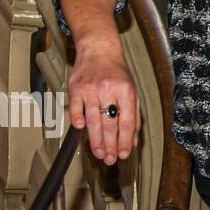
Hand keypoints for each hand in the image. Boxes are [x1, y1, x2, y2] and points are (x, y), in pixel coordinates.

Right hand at [67, 47, 139, 164]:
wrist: (99, 50)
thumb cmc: (117, 73)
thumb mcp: (131, 90)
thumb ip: (134, 115)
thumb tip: (132, 140)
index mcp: (127, 91)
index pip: (127, 120)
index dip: (125, 140)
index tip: (123, 154)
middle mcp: (110, 90)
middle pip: (110, 123)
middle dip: (110, 145)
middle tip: (109, 159)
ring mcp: (91, 89)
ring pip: (93, 120)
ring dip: (95, 140)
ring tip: (99, 153)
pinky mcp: (76, 88)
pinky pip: (76, 108)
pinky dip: (78, 120)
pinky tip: (80, 132)